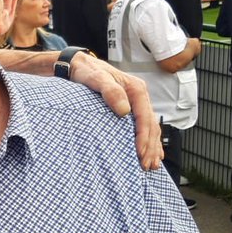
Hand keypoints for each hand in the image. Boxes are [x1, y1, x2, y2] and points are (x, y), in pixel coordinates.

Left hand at [68, 54, 162, 169]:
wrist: (79, 66)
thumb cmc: (87, 72)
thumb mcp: (96, 79)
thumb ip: (110, 92)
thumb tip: (124, 110)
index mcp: (135, 89)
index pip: (144, 118)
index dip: (144, 137)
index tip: (140, 154)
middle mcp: (139, 96)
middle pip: (150, 125)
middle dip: (150, 147)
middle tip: (146, 166)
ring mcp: (137, 102)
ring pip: (150, 128)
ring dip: (152, 147)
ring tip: (151, 166)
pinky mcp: (131, 107)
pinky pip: (145, 126)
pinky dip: (149, 141)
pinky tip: (151, 153)